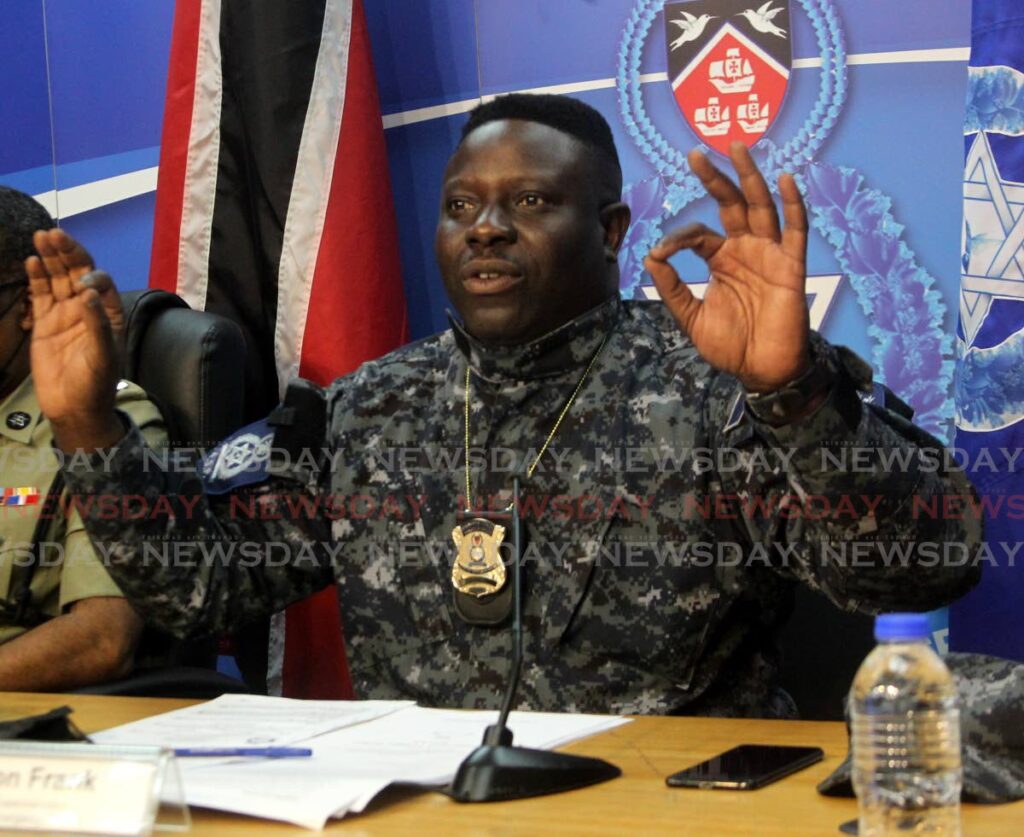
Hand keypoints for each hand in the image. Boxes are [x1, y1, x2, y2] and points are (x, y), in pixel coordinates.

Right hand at [25, 229, 124, 450]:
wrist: (72, 406)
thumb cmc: (95, 382)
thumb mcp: (102, 355)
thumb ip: (97, 324)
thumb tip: (88, 292)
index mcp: (109, 313)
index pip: (101, 283)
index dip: (92, 276)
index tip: (82, 284)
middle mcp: (87, 308)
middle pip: (77, 272)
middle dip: (68, 253)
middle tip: (55, 234)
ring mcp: (64, 314)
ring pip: (57, 278)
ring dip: (50, 257)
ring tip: (42, 236)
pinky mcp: (44, 322)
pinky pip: (40, 294)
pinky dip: (36, 277)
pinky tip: (31, 260)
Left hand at [644, 143, 809, 392]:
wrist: (761, 370)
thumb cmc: (731, 345)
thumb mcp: (692, 318)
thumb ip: (673, 289)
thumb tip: (652, 256)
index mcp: (721, 259)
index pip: (698, 234)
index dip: (677, 239)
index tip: (660, 252)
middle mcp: (745, 249)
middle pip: (731, 204)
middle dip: (715, 178)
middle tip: (695, 153)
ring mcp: (770, 254)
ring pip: (761, 206)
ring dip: (750, 177)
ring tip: (736, 147)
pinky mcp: (792, 265)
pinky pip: (796, 230)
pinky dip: (793, 204)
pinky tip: (785, 179)